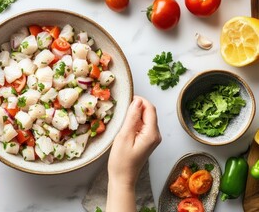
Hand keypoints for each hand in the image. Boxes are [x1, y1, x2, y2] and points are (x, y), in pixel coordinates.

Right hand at [106, 96, 160, 211]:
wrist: (123, 178)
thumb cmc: (121, 161)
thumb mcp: (124, 136)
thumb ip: (132, 117)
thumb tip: (137, 101)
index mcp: (152, 133)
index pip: (150, 109)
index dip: (140, 100)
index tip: (127, 98)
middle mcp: (155, 135)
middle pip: (149, 112)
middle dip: (137, 106)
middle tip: (122, 107)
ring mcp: (152, 139)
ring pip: (146, 118)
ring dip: (135, 114)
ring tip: (122, 116)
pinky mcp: (147, 141)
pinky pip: (143, 126)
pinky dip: (135, 122)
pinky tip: (125, 126)